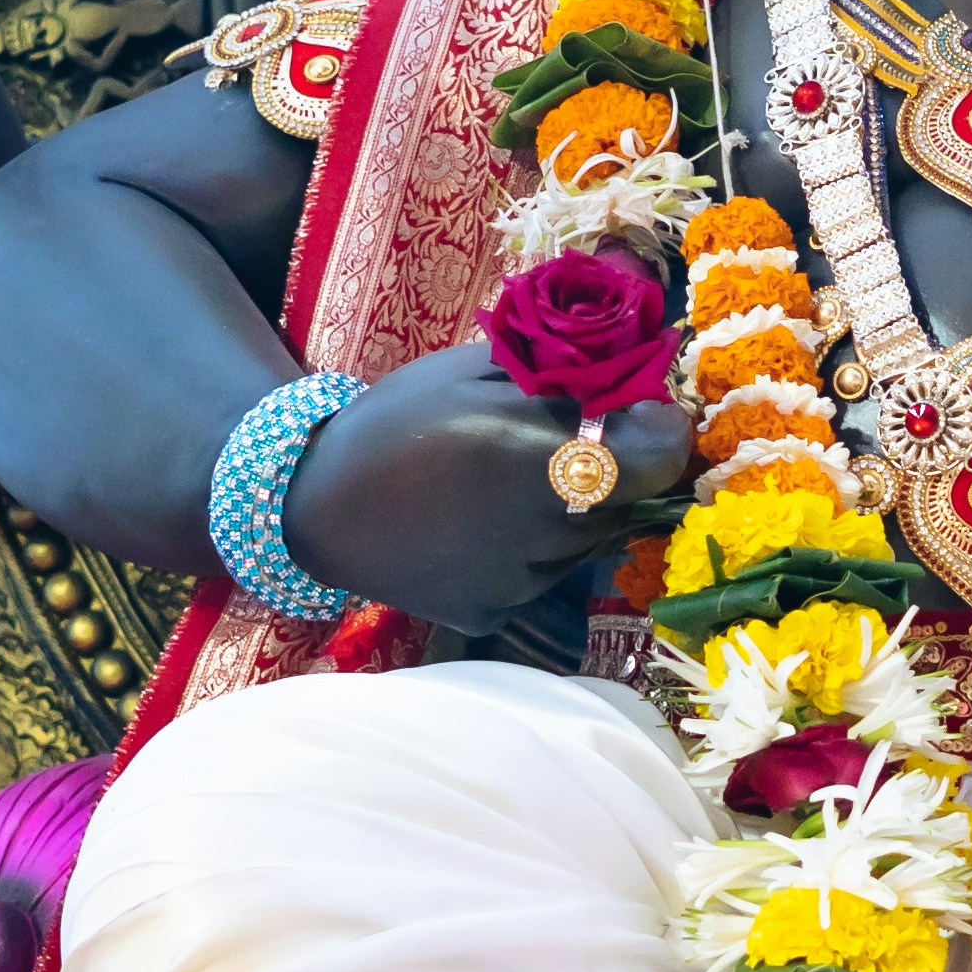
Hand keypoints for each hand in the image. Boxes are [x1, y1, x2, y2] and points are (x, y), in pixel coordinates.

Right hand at [278, 339, 695, 633]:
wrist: (312, 502)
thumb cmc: (401, 417)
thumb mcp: (480, 369)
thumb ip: (569, 366)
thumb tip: (645, 359)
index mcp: (534, 456)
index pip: (660, 459)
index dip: (660, 432)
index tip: (638, 412)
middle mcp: (537, 530)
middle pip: (629, 501)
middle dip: (616, 468)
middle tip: (568, 440)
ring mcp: (517, 582)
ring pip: (591, 544)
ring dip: (580, 511)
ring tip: (513, 482)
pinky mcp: (493, 612)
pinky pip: (547, 578)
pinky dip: (537, 549)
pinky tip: (486, 524)